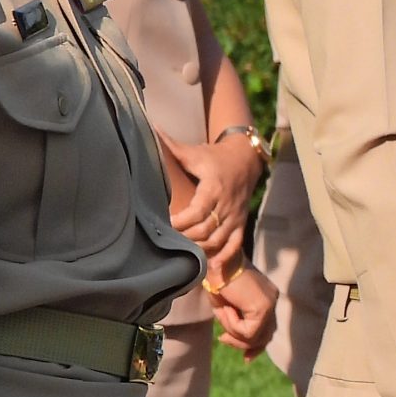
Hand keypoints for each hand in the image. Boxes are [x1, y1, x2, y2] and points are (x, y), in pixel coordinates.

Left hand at [167, 135, 264, 271]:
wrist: (246, 158)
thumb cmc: (214, 156)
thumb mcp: (194, 152)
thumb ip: (170, 146)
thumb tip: (149, 127)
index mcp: (214, 187)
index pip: (197, 211)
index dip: (181, 223)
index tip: (165, 225)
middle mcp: (226, 204)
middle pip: (206, 230)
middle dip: (187, 239)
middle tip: (169, 244)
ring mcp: (235, 215)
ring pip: (219, 240)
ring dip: (201, 250)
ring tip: (185, 256)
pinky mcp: (241, 222)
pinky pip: (235, 244)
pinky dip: (225, 257)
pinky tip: (213, 269)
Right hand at [209, 263, 277, 358]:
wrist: (216, 260)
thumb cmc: (216, 278)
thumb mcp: (226, 306)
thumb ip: (235, 322)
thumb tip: (235, 341)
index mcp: (266, 297)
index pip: (268, 328)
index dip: (256, 346)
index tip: (247, 358)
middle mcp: (272, 300)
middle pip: (265, 336)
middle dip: (245, 345)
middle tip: (223, 339)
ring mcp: (271, 304)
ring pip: (255, 337)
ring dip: (233, 330)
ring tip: (223, 313)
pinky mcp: (264, 307)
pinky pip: (248, 331)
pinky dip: (232, 325)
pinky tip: (226, 309)